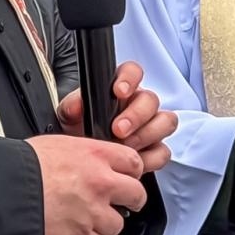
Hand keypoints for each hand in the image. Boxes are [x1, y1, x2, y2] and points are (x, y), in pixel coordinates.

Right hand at [27, 135, 147, 234]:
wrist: (4, 188)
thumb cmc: (22, 165)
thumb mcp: (57, 143)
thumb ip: (82, 153)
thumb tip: (89, 158)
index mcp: (95, 155)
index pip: (134, 162)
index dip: (131, 171)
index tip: (128, 176)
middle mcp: (100, 183)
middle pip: (136, 194)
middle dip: (131, 199)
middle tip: (124, 201)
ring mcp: (92, 211)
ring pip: (118, 224)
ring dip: (107, 224)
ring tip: (93, 219)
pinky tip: (81, 234)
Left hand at [56, 60, 175, 174]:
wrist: (82, 159)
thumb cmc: (78, 130)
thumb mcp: (69, 116)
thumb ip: (72, 107)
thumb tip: (78, 104)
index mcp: (120, 89)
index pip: (133, 72)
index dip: (130, 79)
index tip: (119, 91)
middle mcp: (139, 105)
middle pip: (151, 100)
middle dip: (136, 115)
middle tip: (118, 129)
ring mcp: (150, 126)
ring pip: (165, 122)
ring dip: (146, 135)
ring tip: (126, 147)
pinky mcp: (155, 149)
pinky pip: (163, 151)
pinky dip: (150, 158)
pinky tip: (135, 162)